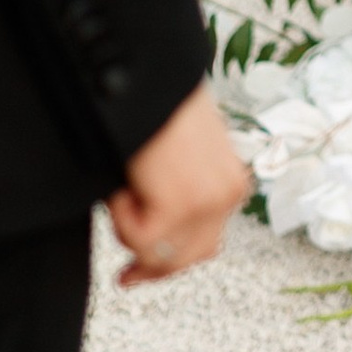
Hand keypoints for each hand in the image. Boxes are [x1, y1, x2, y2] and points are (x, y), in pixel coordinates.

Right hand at [106, 82, 247, 287]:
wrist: (151, 74)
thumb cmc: (153, 109)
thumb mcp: (176, 162)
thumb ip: (175, 198)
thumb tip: (151, 251)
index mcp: (230, 183)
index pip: (204, 245)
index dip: (167, 263)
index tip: (135, 273)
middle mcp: (229, 194)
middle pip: (189, 258)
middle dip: (151, 268)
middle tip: (124, 276)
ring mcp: (210, 200)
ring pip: (161, 255)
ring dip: (130, 231)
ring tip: (124, 190)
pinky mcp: (184, 203)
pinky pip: (140, 239)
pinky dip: (121, 216)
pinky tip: (126, 182)